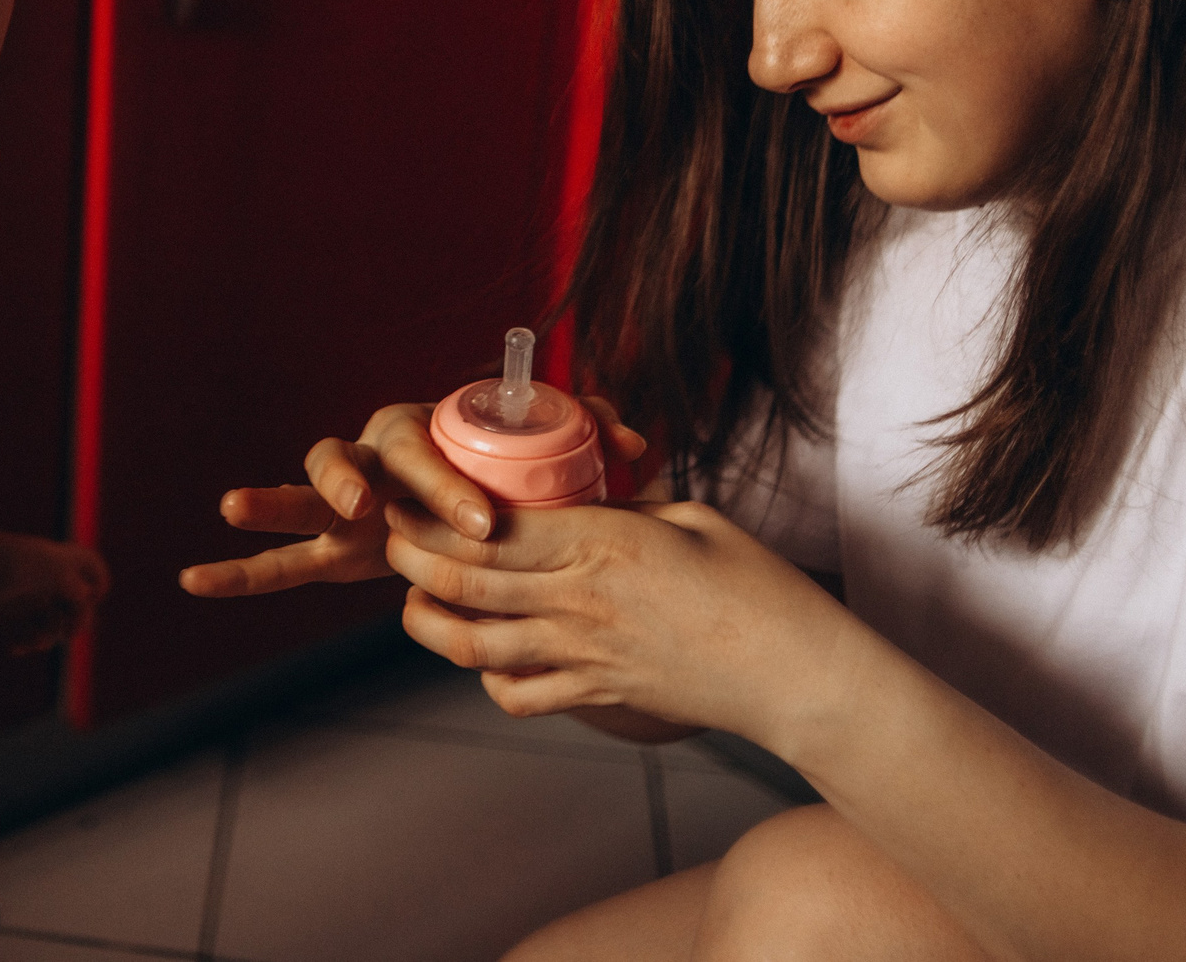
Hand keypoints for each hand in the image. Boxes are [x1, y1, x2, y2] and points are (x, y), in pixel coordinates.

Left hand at [0, 529, 110, 656]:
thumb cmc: (7, 560)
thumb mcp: (51, 569)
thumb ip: (76, 586)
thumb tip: (88, 599)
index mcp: (59, 561)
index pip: (91, 567)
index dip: (99, 584)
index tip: (92, 599)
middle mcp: (43, 577)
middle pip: (72, 606)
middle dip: (73, 624)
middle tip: (67, 633)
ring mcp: (21, 594)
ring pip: (46, 625)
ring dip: (46, 638)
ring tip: (33, 642)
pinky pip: (19, 634)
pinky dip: (21, 643)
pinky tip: (14, 646)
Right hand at [175, 396, 646, 597]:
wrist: (479, 504)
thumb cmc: (517, 480)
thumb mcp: (560, 466)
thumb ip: (589, 443)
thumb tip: (630, 438)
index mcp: (426, 432)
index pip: (425, 447)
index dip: (446, 483)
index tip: (480, 523)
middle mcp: (376, 458)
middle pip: (349, 455)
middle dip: (355, 481)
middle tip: (373, 511)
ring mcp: (346, 503)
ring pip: (299, 493)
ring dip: (273, 502)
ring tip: (237, 507)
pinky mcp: (332, 545)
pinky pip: (283, 559)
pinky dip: (242, 570)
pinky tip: (196, 579)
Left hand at [381, 495, 859, 745]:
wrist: (796, 674)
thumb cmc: (756, 585)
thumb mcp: (689, 516)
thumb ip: (625, 505)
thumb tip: (588, 489)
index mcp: (601, 541)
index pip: (491, 527)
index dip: (434, 514)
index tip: (408, 497)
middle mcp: (580, 600)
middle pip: (464, 581)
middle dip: (412, 559)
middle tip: (389, 540)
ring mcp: (584, 654)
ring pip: (474, 645)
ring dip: (430, 624)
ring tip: (413, 601)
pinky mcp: (598, 696)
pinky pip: (519, 694)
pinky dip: (488, 677)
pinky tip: (485, 657)